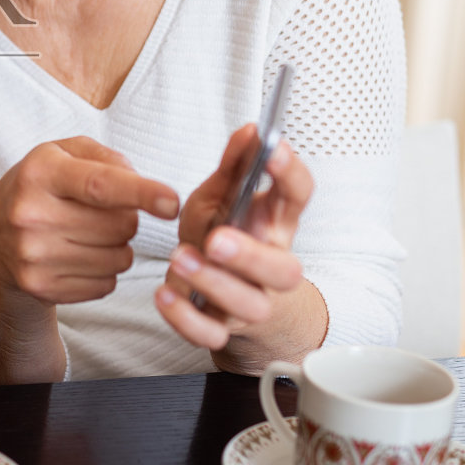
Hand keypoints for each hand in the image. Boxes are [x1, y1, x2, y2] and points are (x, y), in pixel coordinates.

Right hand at [0, 136, 181, 305]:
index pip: (99, 185)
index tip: (172, 202)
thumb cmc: (40, 187)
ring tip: (90, 234)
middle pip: (120, 225)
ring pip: (119, 258)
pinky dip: (105, 271)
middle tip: (104, 212)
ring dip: (119, 247)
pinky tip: (80, 256)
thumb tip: (146, 190)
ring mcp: (33, 256)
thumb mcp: (63, 154)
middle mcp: (31, 214)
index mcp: (40, 173)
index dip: (141, 192)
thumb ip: (107, 159)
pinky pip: (106, 284)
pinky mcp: (40, 287)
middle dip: (128, 218)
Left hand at [155, 124, 312, 354]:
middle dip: (250, 255)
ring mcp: (250, 301)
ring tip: (181, 258)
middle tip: (216, 239)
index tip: (275, 148)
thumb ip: (234, 166)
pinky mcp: (222, 327)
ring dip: (213, 283)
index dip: (291, 173)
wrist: (222, 295)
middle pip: (284, 270)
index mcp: (276, 225)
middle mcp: (271, 268)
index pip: (299, 197)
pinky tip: (165, 294)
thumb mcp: (223, 197)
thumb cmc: (224, 234)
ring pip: (248, 304)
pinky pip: (211, 333)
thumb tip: (250, 130)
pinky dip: (186, 318)